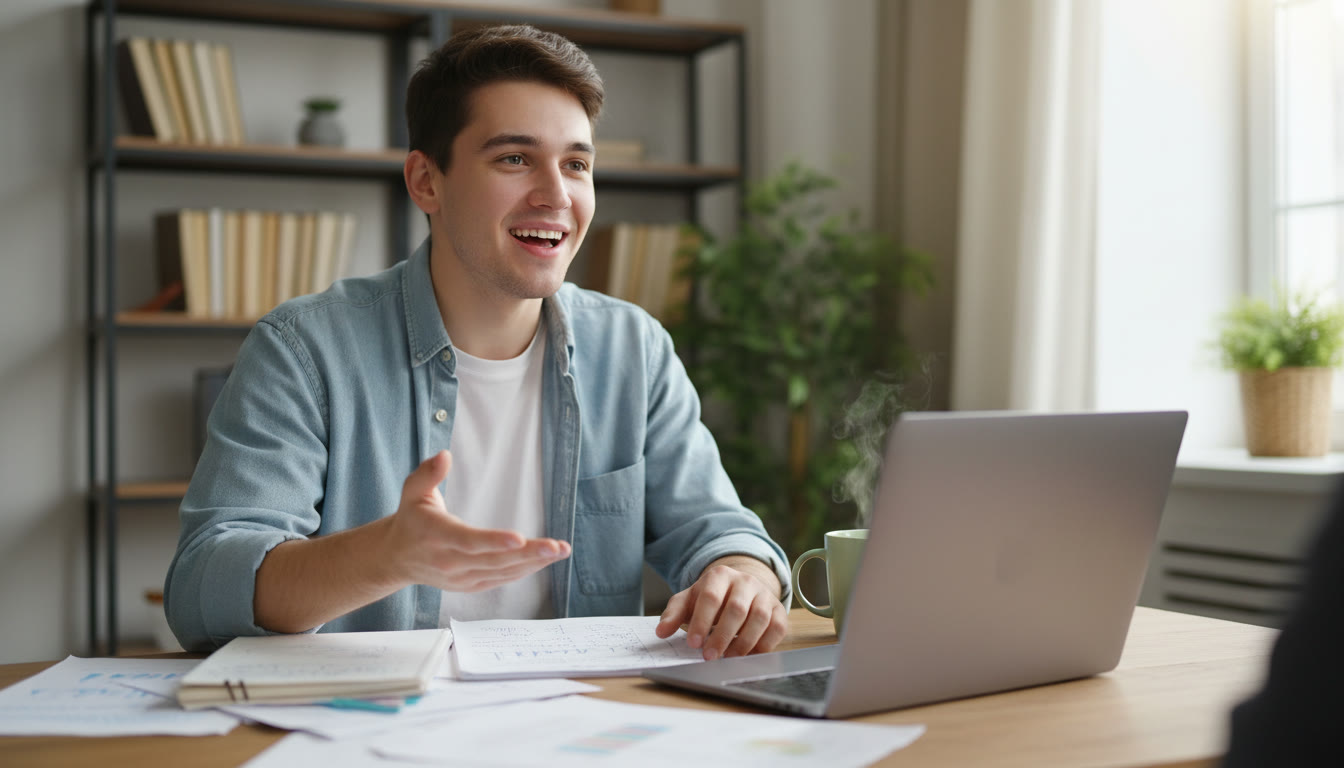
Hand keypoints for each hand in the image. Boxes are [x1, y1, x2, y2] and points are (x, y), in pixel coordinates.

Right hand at [384, 450, 570, 591]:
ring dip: (534, 563)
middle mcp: (449, 561)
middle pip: (493, 560)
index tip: (519, 538)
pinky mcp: (470, 585)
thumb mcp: (412, 491)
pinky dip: (524, 571)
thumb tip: (444, 455)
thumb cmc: (411, 518)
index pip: (467, 541)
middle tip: (557, 546)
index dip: (493, 541)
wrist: (397, 558)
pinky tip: (544, 560)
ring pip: (502, 572)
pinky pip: (501, 580)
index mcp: (436, 535)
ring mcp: (460, 578)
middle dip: (528, 554)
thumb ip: (427, 473)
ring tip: (561, 550)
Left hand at [654, 556, 788, 660]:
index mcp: (720, 575)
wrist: (739, 588)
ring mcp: (764, 594)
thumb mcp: (689, 600)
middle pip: (736, 609)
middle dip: (722, 636)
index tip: (693, 643)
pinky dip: (764, 645)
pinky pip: (777, 628)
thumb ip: (674, 614)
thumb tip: (661, 632)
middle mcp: (745, 581)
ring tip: (728, 658)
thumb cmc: (711, 597)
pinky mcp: (779, 609)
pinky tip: (749, 656)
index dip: (702, 622)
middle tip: (709, 657)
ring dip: (743, 643)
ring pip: (759, 618)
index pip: (711, 597)